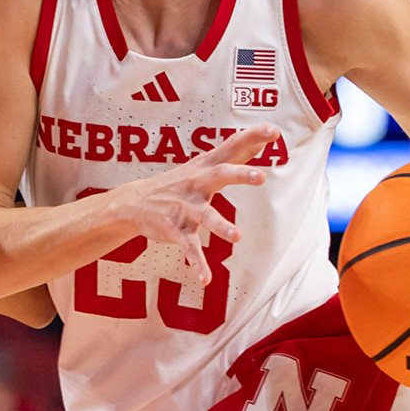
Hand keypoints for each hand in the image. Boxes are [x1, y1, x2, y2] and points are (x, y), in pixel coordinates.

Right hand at [111, 124, 277, 285]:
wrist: (135, 201)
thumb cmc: (179, 181)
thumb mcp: (204, 163)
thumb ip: (234, 153)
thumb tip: (262, 138)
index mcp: (206, 166)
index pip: (231, 146)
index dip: (252, 137)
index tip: (274, 131)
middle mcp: (196, 183)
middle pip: (219, 175)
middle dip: (239, 175)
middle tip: (261, 177)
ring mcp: (185, 207)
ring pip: (205, 215)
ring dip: (220, 226)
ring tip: (237, 237)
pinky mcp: (176, 229)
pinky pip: (189, 248)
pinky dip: (197, 263)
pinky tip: (206, 279)